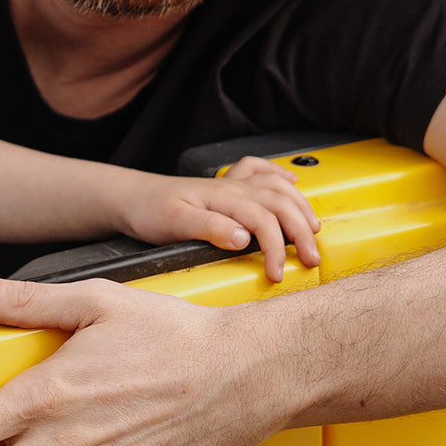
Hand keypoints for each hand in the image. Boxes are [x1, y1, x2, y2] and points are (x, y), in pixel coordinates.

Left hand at [116, 154, 319, 281]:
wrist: (131, 197)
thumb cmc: (149, 210)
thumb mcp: (175, 223)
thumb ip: (210, 228)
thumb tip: (243, 238)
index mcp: (222, 197)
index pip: (263, 220)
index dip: (276, 248)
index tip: (278, 274)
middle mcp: (231, 187)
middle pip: (279, 203)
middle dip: (301, 231)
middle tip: (311, 259)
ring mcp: (230, 184)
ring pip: (277, 187)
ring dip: (300, 206)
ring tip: (314, 229)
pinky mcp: (226, 186)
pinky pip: (259, 171)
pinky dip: (279, 174)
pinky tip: (291, 181)